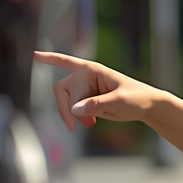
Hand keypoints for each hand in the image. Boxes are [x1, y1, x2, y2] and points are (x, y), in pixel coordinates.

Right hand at [34, 51, 164, 129]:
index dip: (50, 59)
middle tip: (72, 127)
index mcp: (92, 70)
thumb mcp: (119, 101)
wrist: (148, 106)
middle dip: (66, 108)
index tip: (34, 55)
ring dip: (74, 115)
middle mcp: (86, 78)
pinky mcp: (90, 102)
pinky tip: (91, 123)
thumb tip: (74, 110)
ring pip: (68, 103)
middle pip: (63, 91)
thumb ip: (96, 104)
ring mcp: (87, 90)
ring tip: (91, 124)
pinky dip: (79, 118)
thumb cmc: (137, 98)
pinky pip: (75, 110)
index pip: (66, 62)